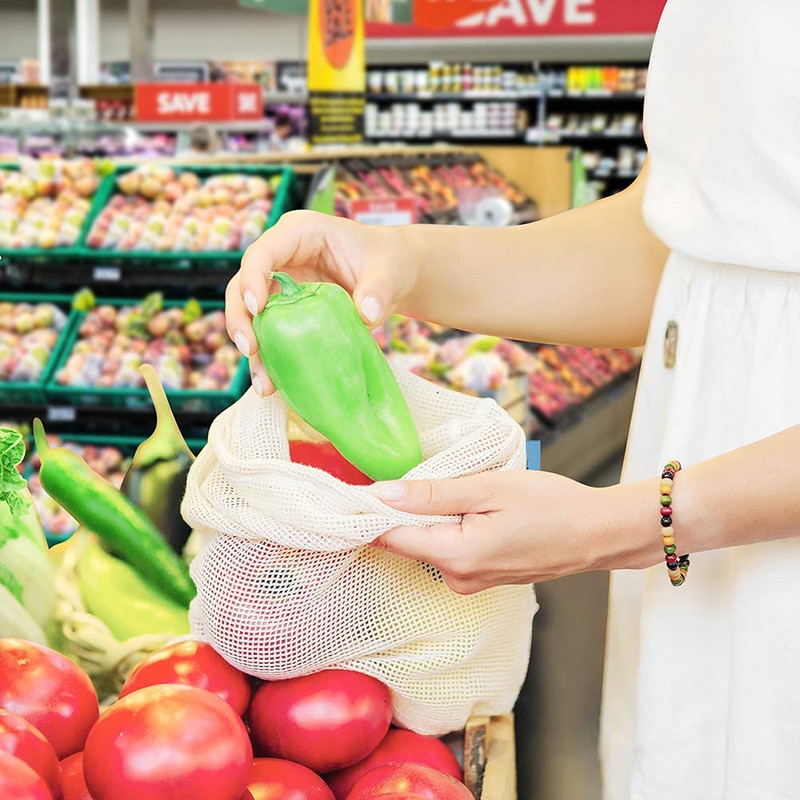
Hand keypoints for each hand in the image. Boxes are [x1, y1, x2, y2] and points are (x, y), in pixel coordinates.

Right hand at [225, 210, 418, 394]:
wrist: (395, 277)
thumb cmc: (389, 261)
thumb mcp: (389, 271)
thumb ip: (378, 288)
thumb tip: (366, 312)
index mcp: (299, 234)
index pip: (263, 252)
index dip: (253, 278)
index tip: (257, 308)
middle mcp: (281, 260)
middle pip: (244, 286)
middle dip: (241, 319)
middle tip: (250, 348)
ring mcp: (281, 288)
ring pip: (251, 317)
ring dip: (253, 350)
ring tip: (263, 382)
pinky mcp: (288, 314)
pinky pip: (271, 336)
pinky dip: (271, 360)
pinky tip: (274, 386)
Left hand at [371, 470, 655, 592]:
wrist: (598, 533)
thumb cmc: (551, 505)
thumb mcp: (488, 488)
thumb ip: (433, 493)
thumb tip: (383, 493)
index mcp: (456, 556)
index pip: (391, 538)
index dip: (369, 513)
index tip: (354, 489)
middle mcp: (458, 579)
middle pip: (407, 541)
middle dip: (402, 510)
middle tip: (410, 473)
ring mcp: (471, 583)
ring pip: (429, 544)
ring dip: (429, 517)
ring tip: (453, 488)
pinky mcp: (483, 579)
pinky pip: (449, 551)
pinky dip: (448, 528)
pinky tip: (469, 507)